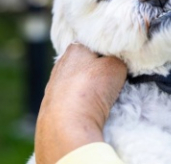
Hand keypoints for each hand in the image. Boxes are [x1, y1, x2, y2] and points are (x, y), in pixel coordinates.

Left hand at [34, 44, 126, 163]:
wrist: (66, 126)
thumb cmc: (91, 90)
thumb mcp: (116, 66)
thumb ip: (118, 59)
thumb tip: (116, 64)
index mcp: (74, 49)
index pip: (95, 44)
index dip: (108, 53)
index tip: (118, 63)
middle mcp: (60, 65)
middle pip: (86, 64)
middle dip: (98, 71)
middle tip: (113, 81)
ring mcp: (53, 87)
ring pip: (78, 83)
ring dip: (89, 89)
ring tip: (101, 100)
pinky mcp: (51, 107)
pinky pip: (72, 100)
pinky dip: (80, 104)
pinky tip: (87, 111)